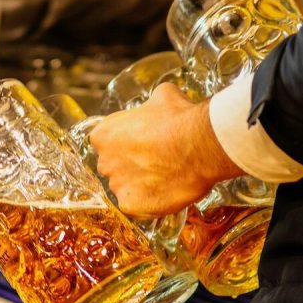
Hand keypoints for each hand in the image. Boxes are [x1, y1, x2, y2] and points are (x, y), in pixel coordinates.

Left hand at [90, 83, 243, 216]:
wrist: (199, 145)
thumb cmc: (179, 118)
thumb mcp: (163, 96)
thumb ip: (151, 104)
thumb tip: (158, 102)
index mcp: (103, 134)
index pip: (106, 141)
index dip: (126, 142)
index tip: (143, 143)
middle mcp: (104, 161)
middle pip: (113, 166)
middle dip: (130, 164)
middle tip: (156, 160)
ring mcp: (117, 186)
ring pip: (125, 188)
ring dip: (141, 184)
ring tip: (166, 177)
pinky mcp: (131, 206)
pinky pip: (138, 206)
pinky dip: (151, 201)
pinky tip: (168, 191)